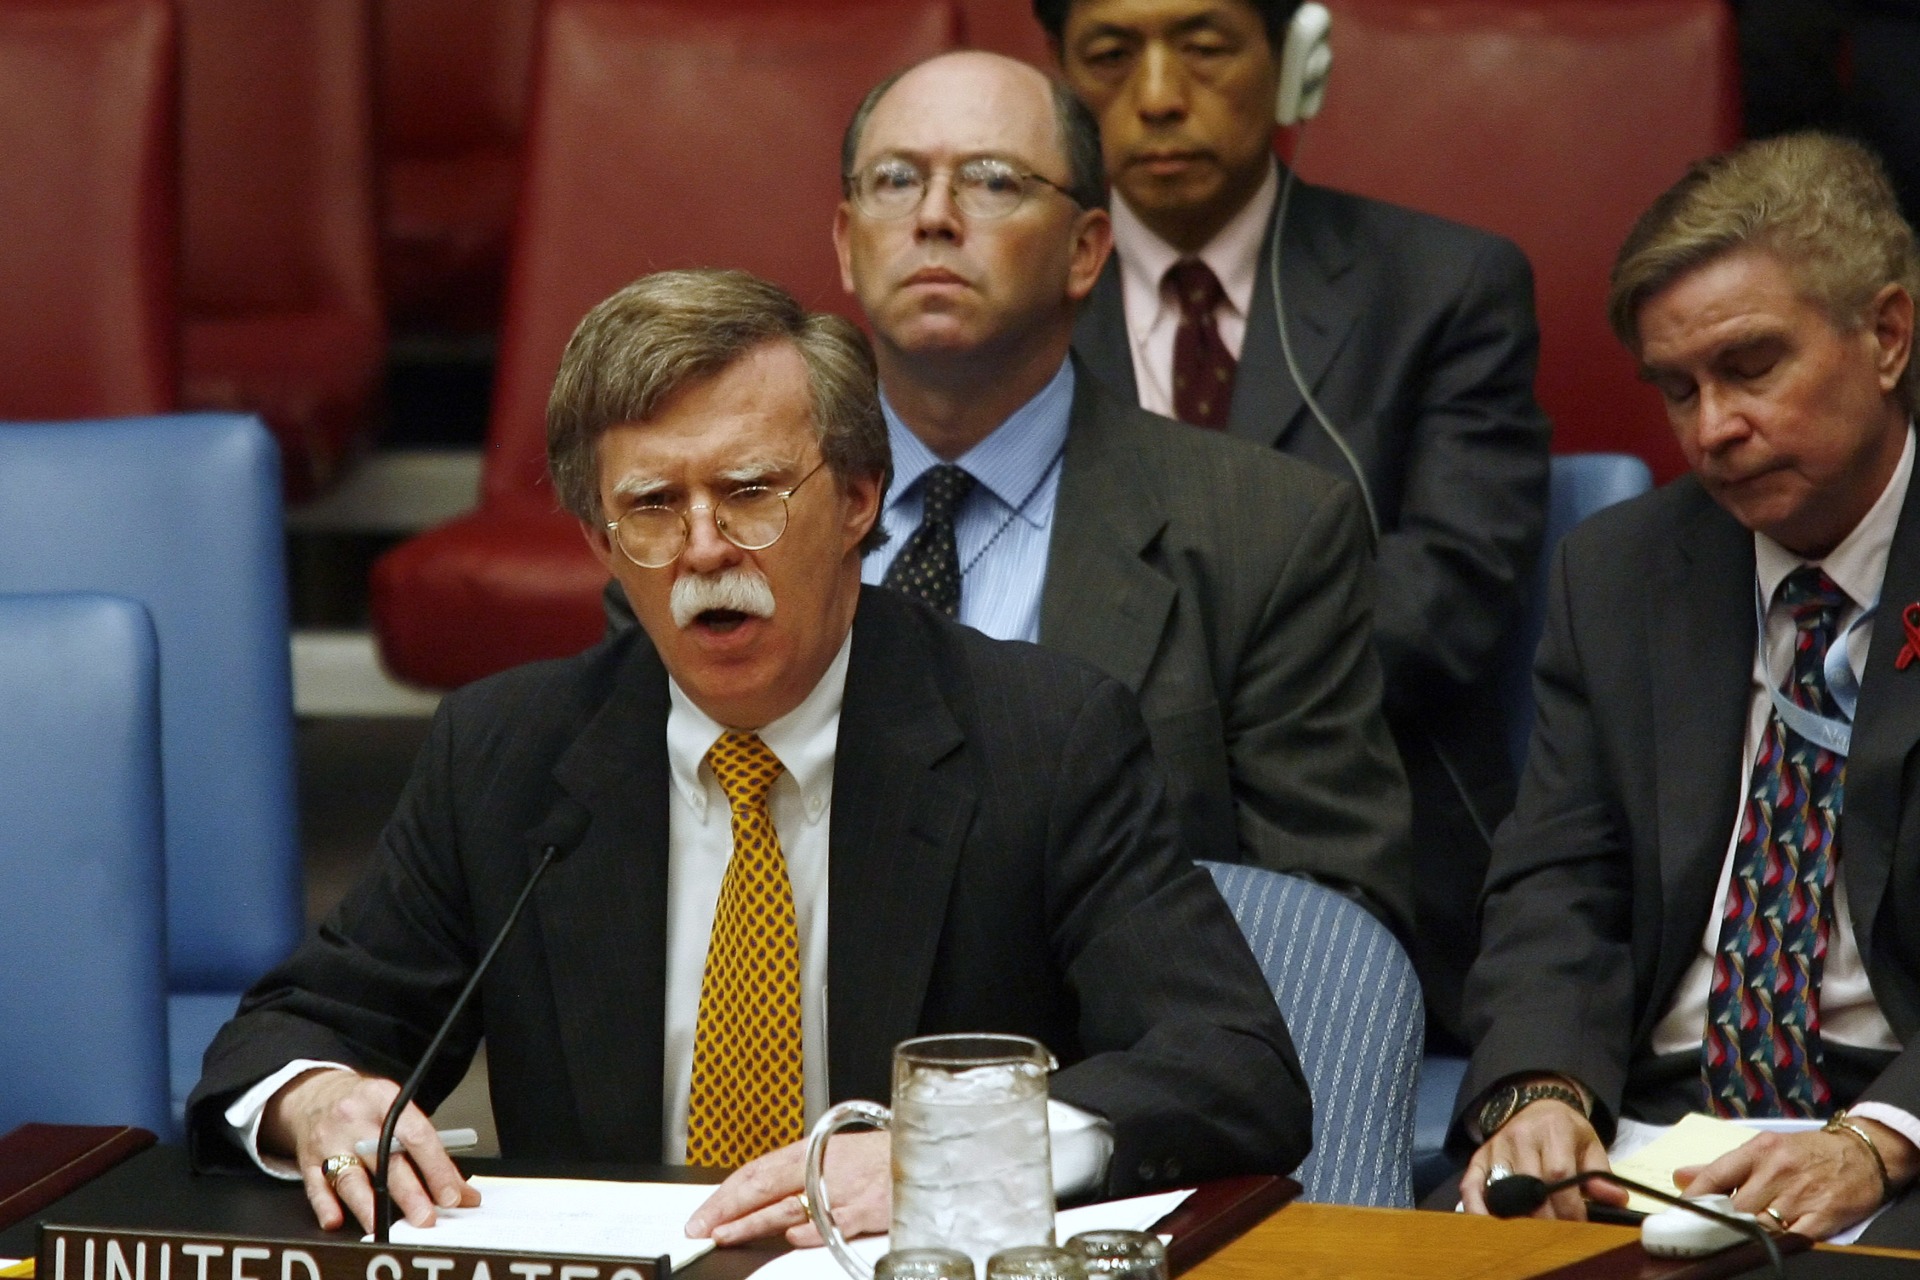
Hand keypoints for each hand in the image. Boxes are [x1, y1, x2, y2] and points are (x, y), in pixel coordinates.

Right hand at [260, 1068, 479, 1232]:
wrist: (316, 1094)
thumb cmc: (365, 1106)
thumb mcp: (397, 1109)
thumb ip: (426, 1146)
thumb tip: (459, 1190)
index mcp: (384, 1099)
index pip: (417, 1136)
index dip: (436, 1168)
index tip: (451, 1195)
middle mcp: (355, 1120)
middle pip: (386, 1160)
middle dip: (408, 1194)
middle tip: (426, 1218)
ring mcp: (329, 1141)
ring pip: (351, 1178)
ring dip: (369, 1207)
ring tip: (384, 1228)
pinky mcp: (308, 1161)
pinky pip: (316, 1187)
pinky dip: (326, 1206)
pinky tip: (336, 1220)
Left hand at [685, 1131, 889, 1247]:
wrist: (928, 1152)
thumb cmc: (883, 1157)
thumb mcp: (838, 1155)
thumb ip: (803, 1174)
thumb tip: (768, 1200)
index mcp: (812, 1149)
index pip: (757, 1170)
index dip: (726, 1192)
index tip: (701, 1214)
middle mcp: (822, 1166)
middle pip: (764, 1187)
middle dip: (727, 1209)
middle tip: (702, 1228)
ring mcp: (842, 1189)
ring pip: (787, 1208)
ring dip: (752, 1224)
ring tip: (726, 1236)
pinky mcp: (864, 1210)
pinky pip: (829, 1224)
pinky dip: (806, 1233)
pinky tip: (788, 1240)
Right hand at [1460, 1098, 1622, 1221]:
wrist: (1536, 1105)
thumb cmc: (1566, 1131)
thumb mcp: (1590, 1144)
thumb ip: (1601, 1174)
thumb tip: (1615, 1200)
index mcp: (1553, 1130)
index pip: (1558, 1174)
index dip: (1568, 1206)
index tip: (1578, 1225)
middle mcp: (1521, 1136)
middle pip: (1530, 1186)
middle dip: (1546, 1217)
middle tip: (1557, 1235)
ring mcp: (1497, 1146)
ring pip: (1504, 1190)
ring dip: (1518, 1217)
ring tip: (1531, 1234)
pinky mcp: (1479, 1156)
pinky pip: (1471, 1183)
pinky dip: (1476, 1205)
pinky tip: (1486, 1222)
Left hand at [1676, 1120, 1916, 1239]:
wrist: (1864, 1154)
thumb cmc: (1809, 1152)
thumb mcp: (1766, 1147)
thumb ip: (1725, 1166)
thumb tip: (1681, 1177)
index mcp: (1759, 1151)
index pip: (1716, 1175)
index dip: (1694, 1198)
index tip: (1680, 1213)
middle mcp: (1778, 1171)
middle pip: (1736, 1207)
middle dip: (1718, 1223)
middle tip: (1702, 1235)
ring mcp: (1801, 1196)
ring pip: (1760, 1226)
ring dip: (1743, 1237)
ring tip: (1728, 1243)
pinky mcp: (1823, 1217)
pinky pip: (1791, 1239)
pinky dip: (1775, 1245)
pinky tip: (1763, 1247)